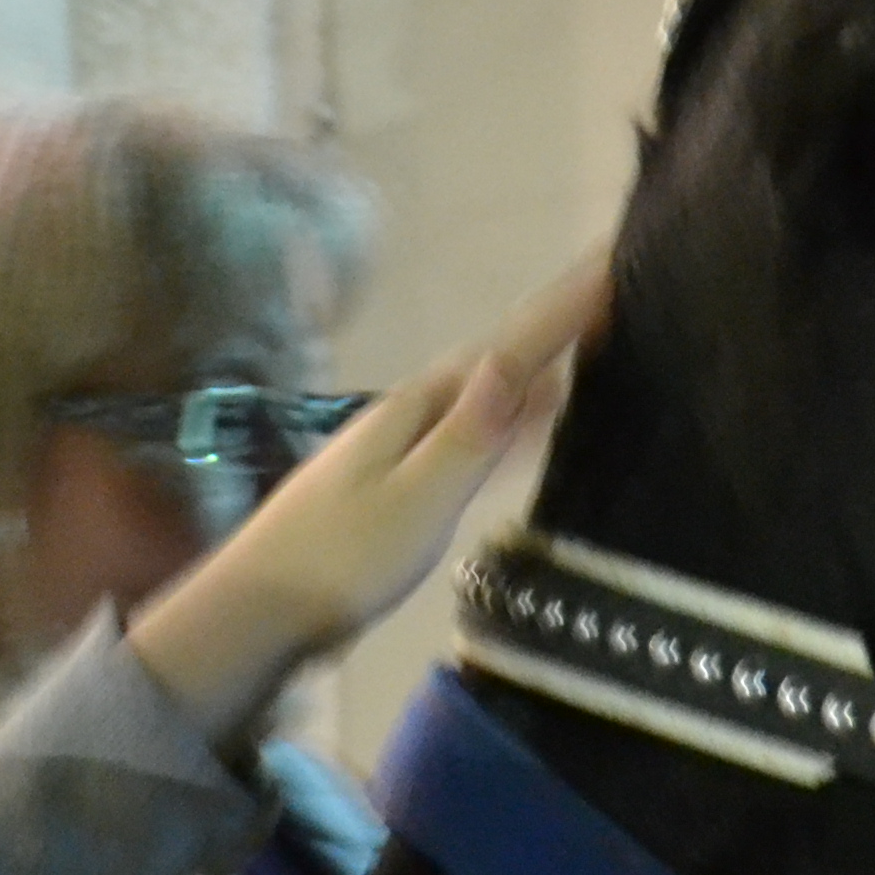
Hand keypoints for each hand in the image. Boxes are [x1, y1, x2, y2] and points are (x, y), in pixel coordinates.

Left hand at [124, 252, 606, 742]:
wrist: (256, 612)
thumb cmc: (339, 560)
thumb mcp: (416, 500)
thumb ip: (469, 436)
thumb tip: (512, 360)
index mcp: (418, 409)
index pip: (507, 347)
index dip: (564, 309)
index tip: (617, 261)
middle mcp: (408, 415)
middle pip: (494, 359)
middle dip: (552, 325)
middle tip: (615, 290)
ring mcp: (397, 450)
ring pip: (481, 396)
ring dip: (531, 369)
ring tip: (586, 343)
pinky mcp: (392, 489)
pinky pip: (465, 436)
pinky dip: (503, 422)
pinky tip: (521, 427)